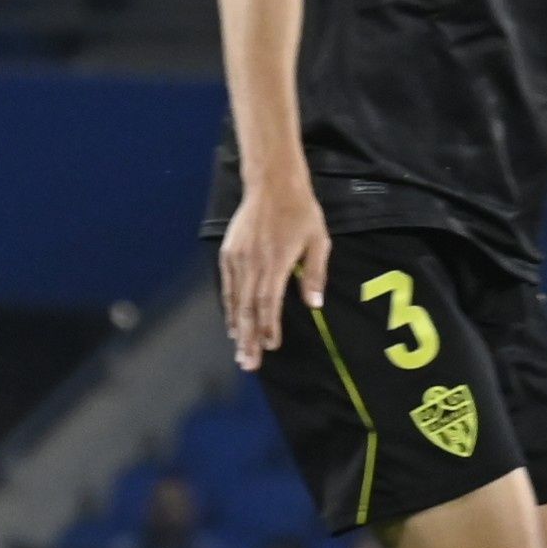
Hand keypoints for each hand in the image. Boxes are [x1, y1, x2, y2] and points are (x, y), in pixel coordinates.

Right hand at [216, 185, 328, 373]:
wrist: (272, 184)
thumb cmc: (301, 212)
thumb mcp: (318, 240)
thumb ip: (315, 274)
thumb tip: (315, 306)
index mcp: (276, 261)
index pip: (270, 302)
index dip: (269, 326)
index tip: (271, 346)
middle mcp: (253, 262)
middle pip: (249, 308)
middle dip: (248, 338)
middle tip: (248, 363)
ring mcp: (237, 258)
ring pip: (235, 300)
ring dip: (237, 327)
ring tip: (239, 351)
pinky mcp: (228, 252)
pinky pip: (228, 286)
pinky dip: (229, 307)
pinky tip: (232, 324)